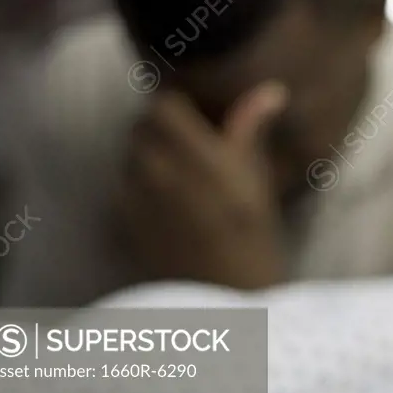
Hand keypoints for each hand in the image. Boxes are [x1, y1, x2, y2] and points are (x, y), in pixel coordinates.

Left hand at [114, 82, 288, 289]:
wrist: (226, 302)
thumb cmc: (255, 242)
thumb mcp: (259, 184)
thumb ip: (251, 132)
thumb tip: (271, 90)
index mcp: (197, 156)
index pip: (163, 105)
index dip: (178, 107)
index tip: (196, 118)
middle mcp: (158, 171)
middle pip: (140, 128)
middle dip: (161, 131)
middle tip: (190, 148)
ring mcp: (134, 199)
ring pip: (129, 157)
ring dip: (147, 158)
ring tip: (178, 178)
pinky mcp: (122, 225)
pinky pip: (121, 189)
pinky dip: (137, 189)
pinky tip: (164, 207)